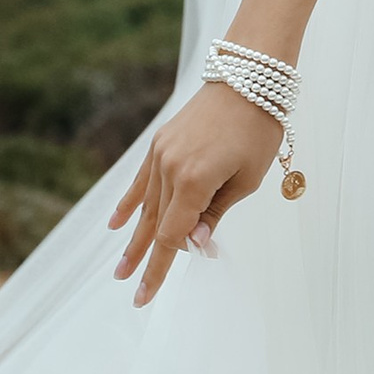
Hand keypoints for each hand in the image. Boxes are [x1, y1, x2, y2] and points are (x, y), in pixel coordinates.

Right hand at [109, 83, 282, 303]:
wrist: (247, 78)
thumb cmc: (257, 129)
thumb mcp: (247, 179)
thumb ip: (215, 214)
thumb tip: (194, 246)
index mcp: (194, 182)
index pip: (172, 237)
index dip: (160, 268)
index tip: (146, 295)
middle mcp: (170, 169)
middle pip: (155, 226)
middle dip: (144, 261)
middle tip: (130, 290)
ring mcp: (161, 155)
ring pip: (148, 206)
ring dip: (134, 238)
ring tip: (121, 267)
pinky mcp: (160, 144)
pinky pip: (141, 181)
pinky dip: (129, 202)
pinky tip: (115, 223)